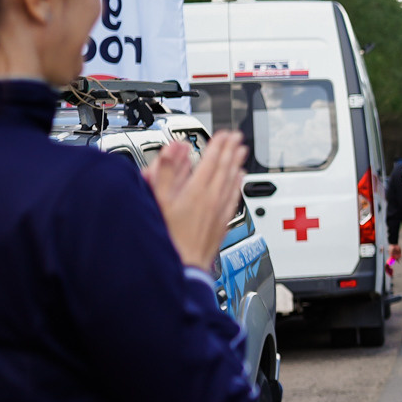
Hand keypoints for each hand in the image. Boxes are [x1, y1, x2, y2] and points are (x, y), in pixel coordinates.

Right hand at [149, 131, 247, 269]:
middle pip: (225, 168)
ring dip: (236, 164)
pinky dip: (237, 185)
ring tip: (242, 152)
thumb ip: (167, 172)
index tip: (224, 133)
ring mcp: (219, 211)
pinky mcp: (222, 222)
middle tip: (236, 137)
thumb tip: (176, 149)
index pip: (212, 161)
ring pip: (232, 182)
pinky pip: (234, 198)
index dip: (218, 145)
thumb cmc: (168, 237)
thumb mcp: (159, 201)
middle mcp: (212, 199)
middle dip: (230, 150)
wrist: (183, 267)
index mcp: (197, 191)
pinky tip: (240, 180)